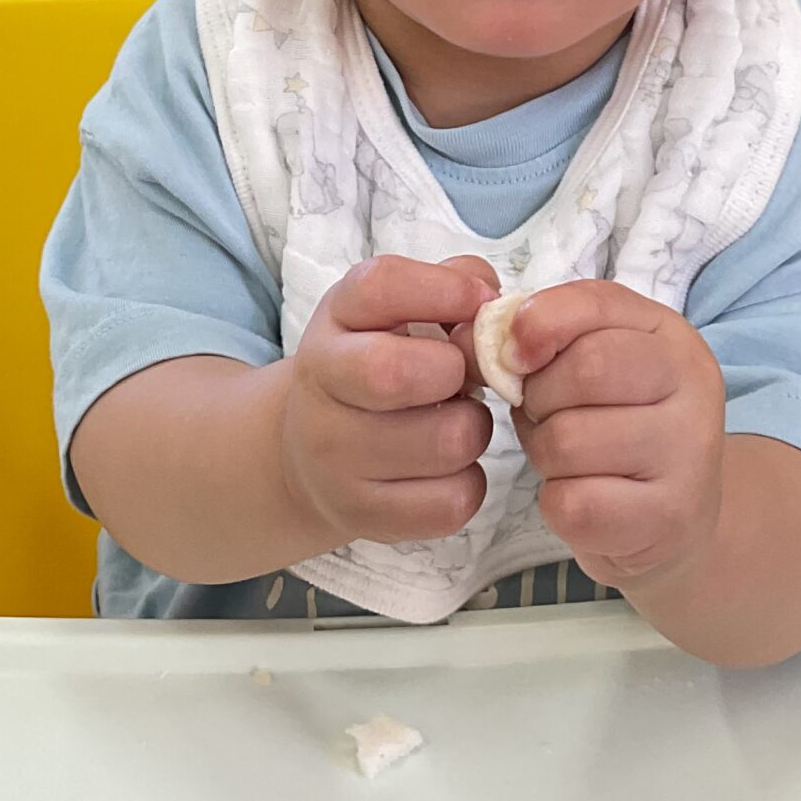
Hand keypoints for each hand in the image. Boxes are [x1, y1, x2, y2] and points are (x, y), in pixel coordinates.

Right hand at [280, 255, 497, 548]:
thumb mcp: (396, 311)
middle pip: (398, 373)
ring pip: (447, 441)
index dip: (443, 289)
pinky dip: (469, 482)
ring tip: (454, 421)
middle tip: (462, 377)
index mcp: (334, 322)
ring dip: (473, 428)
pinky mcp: (363, 515)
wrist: (306, 453)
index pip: (380, 287)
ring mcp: (336, 459)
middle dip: (456, 371)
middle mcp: (322, 387)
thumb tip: (494, 303)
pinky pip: (453, 501)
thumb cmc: (375, 366)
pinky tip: (446, 467)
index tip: (477, 302)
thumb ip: (452, 285)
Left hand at [507, 281, 725, 587]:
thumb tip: (470, 338)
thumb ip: (543, 334)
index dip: (538, 324)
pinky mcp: (667, 517)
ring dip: (544, 453)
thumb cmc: (615, 427)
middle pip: (587, 369)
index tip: (512, 356)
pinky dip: (557, 502)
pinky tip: (581, 496)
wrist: (672, 519)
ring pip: (569, 441)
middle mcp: (694, 389)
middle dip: (540, 397)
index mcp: (671, 338)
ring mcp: (688, 456)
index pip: (597, 304)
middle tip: (545, 417)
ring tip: (566, 459)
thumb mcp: (591, 363)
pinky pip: (573, 503)